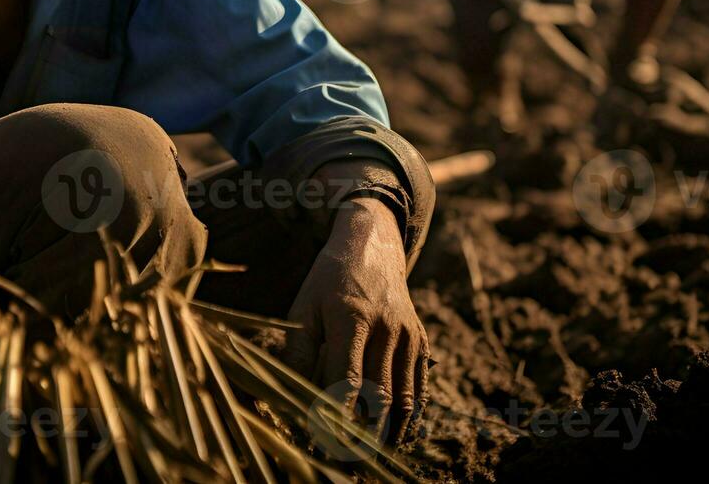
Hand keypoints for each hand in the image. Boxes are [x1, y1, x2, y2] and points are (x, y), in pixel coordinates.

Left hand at [284, 197, 429, 444]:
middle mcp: (386, 326)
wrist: (372, 246)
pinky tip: (393, 436)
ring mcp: (408, 335)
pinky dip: (408, 416)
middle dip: (363, 433)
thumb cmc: (327, 282)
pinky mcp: (420, 342)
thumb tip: (288, 396)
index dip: (337, 415)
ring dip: (388, 432)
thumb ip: (297, 352)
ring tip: (370, 457)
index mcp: (352, 316)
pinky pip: (418, 387)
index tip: (323, 441)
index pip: (348, 378)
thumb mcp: (304, 308)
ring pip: (402, 396)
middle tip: (347, 460)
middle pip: (378, 393)